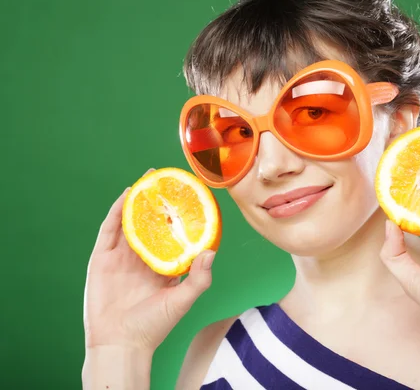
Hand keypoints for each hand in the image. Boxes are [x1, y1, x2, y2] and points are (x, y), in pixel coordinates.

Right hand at [83, 169, 214, 352]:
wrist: (120, 344)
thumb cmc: (153, 327)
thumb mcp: (182, 301)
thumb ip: (198, 279)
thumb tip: (212, 252)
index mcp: (163, 266)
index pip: (173, 235)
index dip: (180, 217)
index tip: (191, 197)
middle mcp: (143, 258)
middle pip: (152, 223)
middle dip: (160, 202)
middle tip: (169, 179)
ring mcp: (121, 257)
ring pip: (132, 221)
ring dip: (139, 200)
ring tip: (150, 179)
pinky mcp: (102, 259)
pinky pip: (110, 229)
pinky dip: (118, 210)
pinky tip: (128, 194)